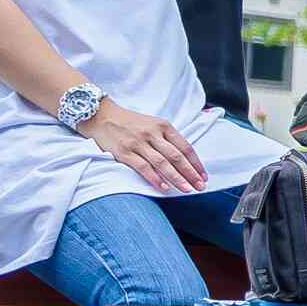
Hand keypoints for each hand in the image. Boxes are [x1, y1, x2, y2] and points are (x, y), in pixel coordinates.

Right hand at [83, 100, 204, 195]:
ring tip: (187, 189)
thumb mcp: (153, 124)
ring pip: (162, 163)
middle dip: (190, 173)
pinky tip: (164, 188)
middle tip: (200, 186)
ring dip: (177, 178)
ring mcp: (138, 143)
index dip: (196, 163)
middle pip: (177, 157)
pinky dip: (155, 179)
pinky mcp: (124, 152)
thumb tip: (185, 159)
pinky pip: (143, 167)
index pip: (185, 147)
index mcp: (164, 126)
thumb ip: (167, 138)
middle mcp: (153, 134)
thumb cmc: (130, 123)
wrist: (102, 116)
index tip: (203, 176)